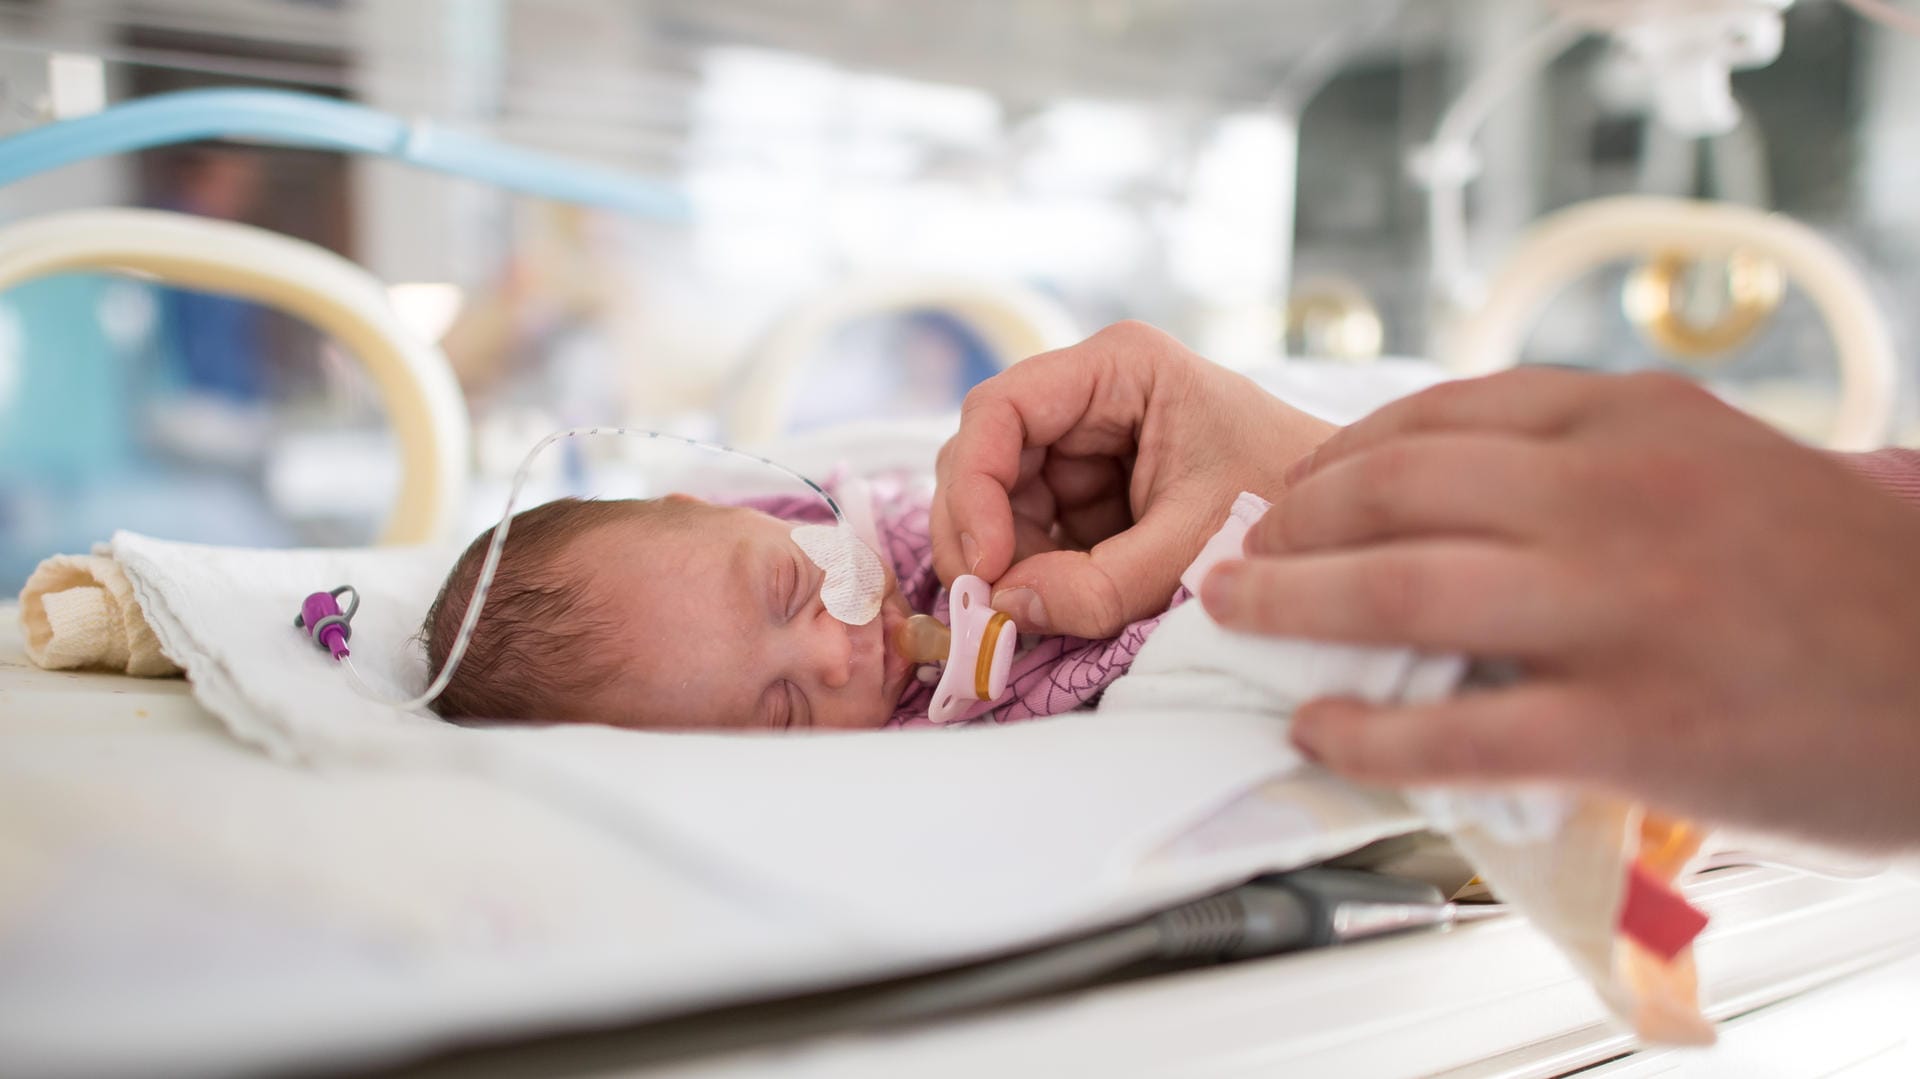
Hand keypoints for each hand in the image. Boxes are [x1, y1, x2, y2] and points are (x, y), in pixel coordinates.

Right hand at [932, 321, 1335, 637]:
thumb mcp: (1192, 546)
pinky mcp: (1094, 487)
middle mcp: (1092, 393)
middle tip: (990, 604)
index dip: (975, 486)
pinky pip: (1034, 528)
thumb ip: (1098, 585)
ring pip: (1002, 498)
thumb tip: (1005, 607)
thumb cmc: (1284, 508)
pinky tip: (1059, 599)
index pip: (1001, 409)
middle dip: (982, 531)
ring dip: (1007, 559)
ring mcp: (1088, 440)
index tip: (983, 564)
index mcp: (1120, 368)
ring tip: (1042, 607)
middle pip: (988, 454)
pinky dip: (1034, 570)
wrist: (1347, 526)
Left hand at [1201, 368, 1919, 844]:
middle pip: (1390, 490)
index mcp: (1633, 419)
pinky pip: (1455, 732)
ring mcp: (1617, 609)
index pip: (1435, 415)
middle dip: (1292, 525)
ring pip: (1398, 592)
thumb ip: (1596, 460)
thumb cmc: (1845, 580)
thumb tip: (1455, 492)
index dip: (1335, 455)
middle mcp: (1614, 495)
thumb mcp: (1724, 462)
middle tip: (1246, 556)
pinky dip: (1365, 733)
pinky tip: (1321, 730)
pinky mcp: (1629, 725)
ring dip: (1290, 605)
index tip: (1295, 489)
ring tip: (1241, 617)